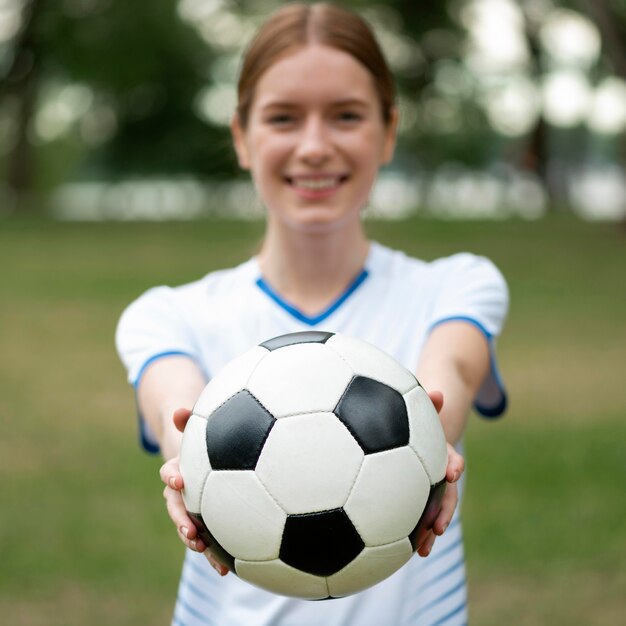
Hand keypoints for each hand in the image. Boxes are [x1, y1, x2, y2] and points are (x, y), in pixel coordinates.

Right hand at [159, 408, 227, 575]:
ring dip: (194, 540)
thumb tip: (179, 410)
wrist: (202, 455)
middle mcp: (180, 492)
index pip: (170, 473)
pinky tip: (227, 568)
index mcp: (179, 470)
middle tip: (191, 531)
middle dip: (181, 520)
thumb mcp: (198, 426)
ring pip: (188, 526)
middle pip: (175, 508)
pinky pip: (207, 537)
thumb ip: (188, 419)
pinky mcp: (204, 520)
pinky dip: (214, 552)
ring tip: (204, 551)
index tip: (178, 480)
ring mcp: (191, 507)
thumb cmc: (204, 437)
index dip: (172, 476)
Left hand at [413, 391, 464, 556]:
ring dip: (431, 529)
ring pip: (434, 510)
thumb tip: (437, 393)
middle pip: (446, 494)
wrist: (422, 427)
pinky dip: (412, 530)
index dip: (453, 465)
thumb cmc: (414, 415)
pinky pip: (417, 513)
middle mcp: (438, 471)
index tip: (452, 474)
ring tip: (423, 550)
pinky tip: (399, 549)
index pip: (450, 458)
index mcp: (439, 451)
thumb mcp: (420, 408)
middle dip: (445, 511)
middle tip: (438, 527)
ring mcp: (429, 486)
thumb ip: (429, 403)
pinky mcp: (418, 496)